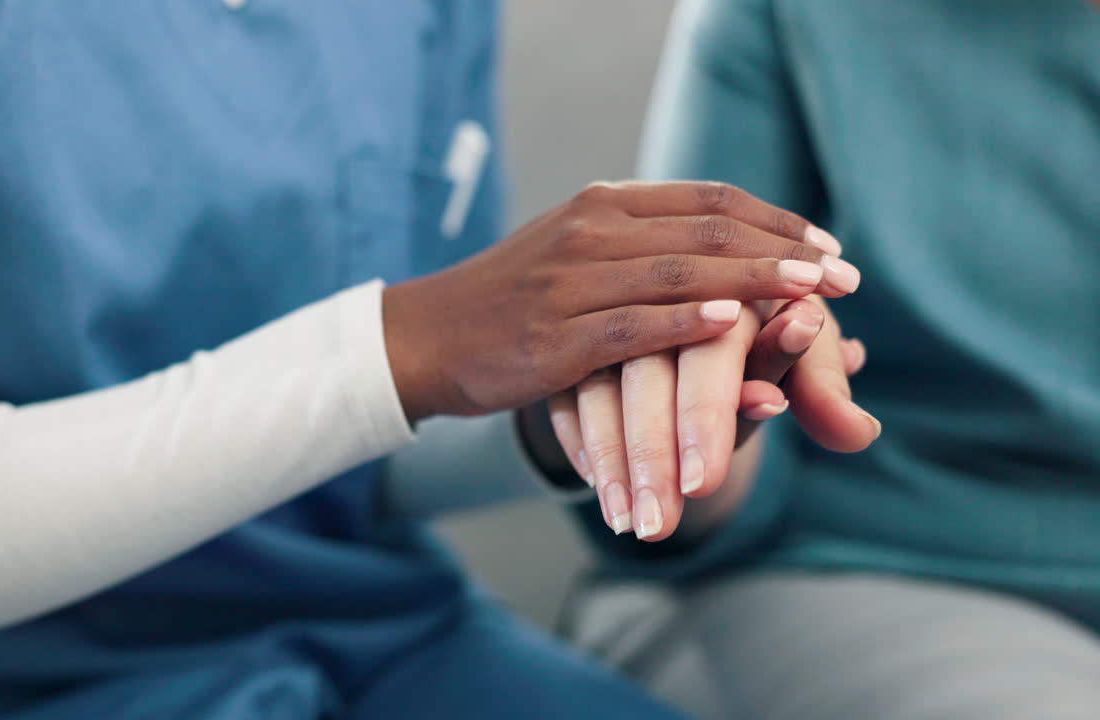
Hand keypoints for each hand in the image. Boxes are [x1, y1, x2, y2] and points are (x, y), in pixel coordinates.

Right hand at [383, 182, 858, 420]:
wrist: (428, 335)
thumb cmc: (510, 300)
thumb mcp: (572, 250)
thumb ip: (636, 242)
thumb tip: (713, 244)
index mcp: (601, 206)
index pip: (707, 200)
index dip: (775, 220)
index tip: (827, 245)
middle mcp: (589, 233)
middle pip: (705, 231)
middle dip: (785, 251)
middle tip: (846, 274)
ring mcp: (569, 285)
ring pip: (677, 273)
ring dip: (754, 280)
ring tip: (815, 295)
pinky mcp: (554, 340)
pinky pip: (632, 326)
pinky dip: (686, 322)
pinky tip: (734, 323)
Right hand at [547, 298, 871, 539]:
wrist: (690, 271)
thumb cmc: (758, 314)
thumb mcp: (798, 345)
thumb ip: (821, 388)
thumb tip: (859, 435)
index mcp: (725, 284)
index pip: (714, 355)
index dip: (708, 420)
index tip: (703, 484)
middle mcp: (661, 290)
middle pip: (649, 378)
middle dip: (654, 455)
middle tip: (658, 525)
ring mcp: (608, 310)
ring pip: (600, 391)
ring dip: (615, 461)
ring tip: (626, 523)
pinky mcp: (570, 335)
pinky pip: (568, 392)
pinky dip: (581, 440)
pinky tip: (596, 487)